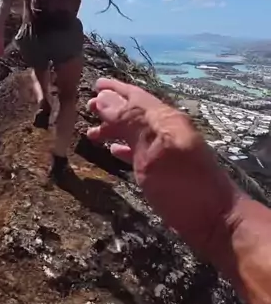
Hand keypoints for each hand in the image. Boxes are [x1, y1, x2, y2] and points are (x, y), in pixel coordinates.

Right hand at [87, 78, 237, 255]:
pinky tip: (113, 151)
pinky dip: (125, 147)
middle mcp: (167, 130)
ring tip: (92, 133)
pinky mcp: (166, 169)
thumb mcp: (153, 150)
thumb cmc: (182, 184)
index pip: (136, 97)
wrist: (214, 219)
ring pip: (136, 131)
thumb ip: (130, 123)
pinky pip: (140, 150)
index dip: (115, 89)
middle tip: (87, 107)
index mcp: (165, 120)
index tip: (94, 84)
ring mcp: (167, 150)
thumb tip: (104, 97)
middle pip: (135, 112)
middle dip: (112, 108)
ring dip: (115, 129)